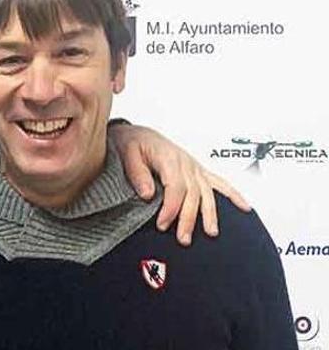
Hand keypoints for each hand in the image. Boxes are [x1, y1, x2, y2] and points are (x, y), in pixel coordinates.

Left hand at [109, 123, 250, 245]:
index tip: (163, 224)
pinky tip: (244, 206)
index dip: (171, 208)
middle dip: (189, 218)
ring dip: (210, 213)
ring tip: (211, 232)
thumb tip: (148, 194)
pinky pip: (220, 182)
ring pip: (208, 192)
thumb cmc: (132, 143)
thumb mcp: (127, 153)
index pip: (176, 188)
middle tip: (184, 238)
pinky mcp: (198, 170)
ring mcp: (194, 167)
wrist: (137, 134)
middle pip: (194, 194)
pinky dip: (233, 194)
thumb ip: (137, 173)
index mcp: (169, 158)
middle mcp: (186, 163)